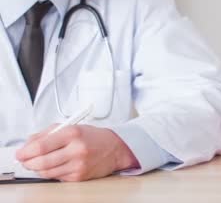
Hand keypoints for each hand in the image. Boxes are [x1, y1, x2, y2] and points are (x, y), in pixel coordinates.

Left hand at [15, 125, 138, 181]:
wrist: (115, 148)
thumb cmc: (92, 137)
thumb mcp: (70, 127)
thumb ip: (47, 134)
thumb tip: (27, 145)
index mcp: (73, 133)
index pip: (41, 146)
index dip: (26, 152)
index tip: (20, 153)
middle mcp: (76, 149)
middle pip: (41, 162)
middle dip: (28, 163)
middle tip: (25, 160)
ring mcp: (78, 165)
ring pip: (47, 172)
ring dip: (38, 169)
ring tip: (38, 163)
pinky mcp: (80, 176)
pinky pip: (57, 177)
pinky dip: (51, 173)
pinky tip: (54, 166)